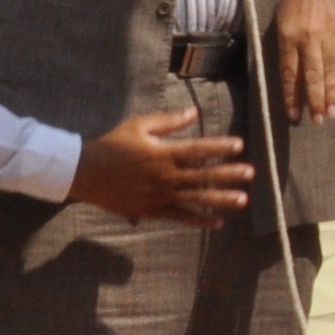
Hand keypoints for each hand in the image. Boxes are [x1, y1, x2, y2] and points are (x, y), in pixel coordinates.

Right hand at [67, 105, 254, 224]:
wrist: (85, 172)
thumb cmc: (112, 145)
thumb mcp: (139, 126)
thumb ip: (168, 121)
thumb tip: (194, 113)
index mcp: (163, 153)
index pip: (198, 149)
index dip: (220, 147)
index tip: (239, 145)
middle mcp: (165, 176)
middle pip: (203, 175)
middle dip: (229, 174)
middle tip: (250, 173)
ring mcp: (159, 196)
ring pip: (196, 198)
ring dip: (221, 199)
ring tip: (243, 200)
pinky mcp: (152, 211)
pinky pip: (181, 217)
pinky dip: (200, 220)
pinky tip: (218, 222)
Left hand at [270, 0, 334, 121]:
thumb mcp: (282, 17)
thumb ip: (286, 46)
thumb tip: (292, 78)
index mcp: (289, 34)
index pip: (290, 72)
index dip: (292, 95)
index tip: (294, 116)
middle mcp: (309, 36)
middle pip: (313, 75)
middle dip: (315, 101)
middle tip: (319, 121)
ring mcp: (331, 34)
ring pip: (331, 70)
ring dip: (332, 94)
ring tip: (332, 114)